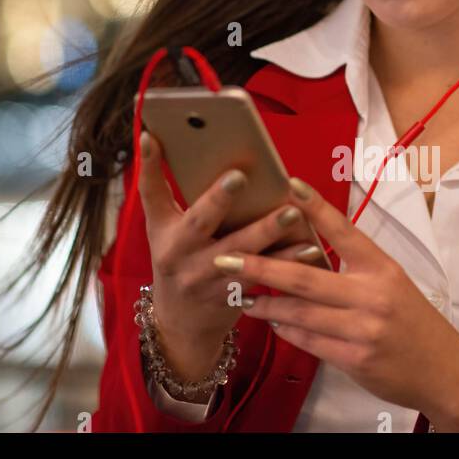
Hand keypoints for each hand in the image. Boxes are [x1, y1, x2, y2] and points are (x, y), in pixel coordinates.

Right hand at [137, 133, 324, 375]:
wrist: (181, 323)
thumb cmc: (181, 261)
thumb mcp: (167, 231)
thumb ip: (176, 197)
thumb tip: (195, 147)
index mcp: (162, 230)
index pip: (150, 192)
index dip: (149, 165)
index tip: (152, 136)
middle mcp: (177, 253)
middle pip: (199, 222)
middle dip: (219, 199)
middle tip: (240, 175)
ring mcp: (203, 278)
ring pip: (238, 253)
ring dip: (266, 233)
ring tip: (293, 213)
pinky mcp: (230, 298)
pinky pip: (262, 277)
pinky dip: (286, 262)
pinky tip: (310, 248)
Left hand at [213, 177, 458, 431]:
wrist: (444, 369)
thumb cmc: (412, 322)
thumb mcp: (392, 285)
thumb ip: (354, 269)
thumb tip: (305, 252)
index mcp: (383, 269)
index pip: (344, 231)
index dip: (316, 207)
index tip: (289, 185)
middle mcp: (373, 295)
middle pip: (306, 277)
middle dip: (261, 266)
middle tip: (227, 257)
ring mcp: (364, 329)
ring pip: (300, 313)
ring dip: (265, 304)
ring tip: (239, 294)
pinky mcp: (355, 359)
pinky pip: (309, 341)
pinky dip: (286, 330)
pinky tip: (271, 321)